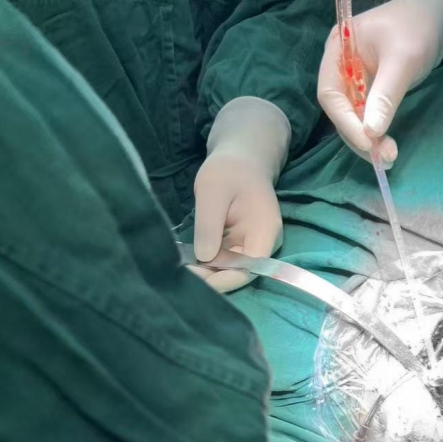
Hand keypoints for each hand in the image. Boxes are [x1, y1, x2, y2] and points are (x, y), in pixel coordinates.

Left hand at [191, 97, 289, 292]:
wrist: (241, 159)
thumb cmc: (228, 170)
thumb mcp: (212, 192)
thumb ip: (209, 225)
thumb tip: (204, 258)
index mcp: (263, 231)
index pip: (249, 268)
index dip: (224, 279)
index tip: (196, 282)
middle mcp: (262, 244)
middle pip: (240, 273)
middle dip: (212, 279)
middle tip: (179, 276)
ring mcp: (251, 245)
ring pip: (231, 269)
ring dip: (207, 273)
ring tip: (179, 272)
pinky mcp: (239, 244)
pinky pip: (225, 260)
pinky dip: (207, 264)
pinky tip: (187, 264)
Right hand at [318, 0, 442, 165]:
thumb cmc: (420, 28)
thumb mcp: (403, 60)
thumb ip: (385, 95)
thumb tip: (371, 133)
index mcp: (338, 48)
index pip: (330, 93)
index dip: (345, 122)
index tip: (367, 142)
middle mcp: (342, 63)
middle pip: (340, 108)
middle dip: (358, 134)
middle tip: (384, 157)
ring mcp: (358, 76)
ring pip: (354, 114)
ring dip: (368, 136)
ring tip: (390, 155)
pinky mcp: (374, 85)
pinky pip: (369, 112)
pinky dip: (377, 129)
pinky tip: (388, 143)